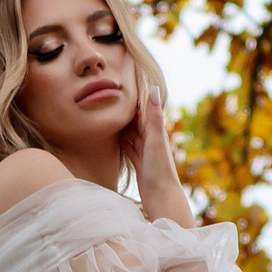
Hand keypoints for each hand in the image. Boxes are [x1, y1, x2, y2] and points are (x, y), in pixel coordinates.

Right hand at [122, 83, 191, 226]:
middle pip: (135, 116)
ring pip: (131, 131)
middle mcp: (151, 138)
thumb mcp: (155, 140)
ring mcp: (145, 150)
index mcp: (154, 129)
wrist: (162, 199)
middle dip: (125, 103)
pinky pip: (128, 146)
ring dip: (122, 120)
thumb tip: (154, 88)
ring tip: (109, 107)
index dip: (135, 89)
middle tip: (112, 87)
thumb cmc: (159, 170)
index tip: (127, 72)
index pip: (142, 104)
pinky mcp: (139, 162)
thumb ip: (153, 116)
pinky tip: (114, 136)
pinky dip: (121, 138)